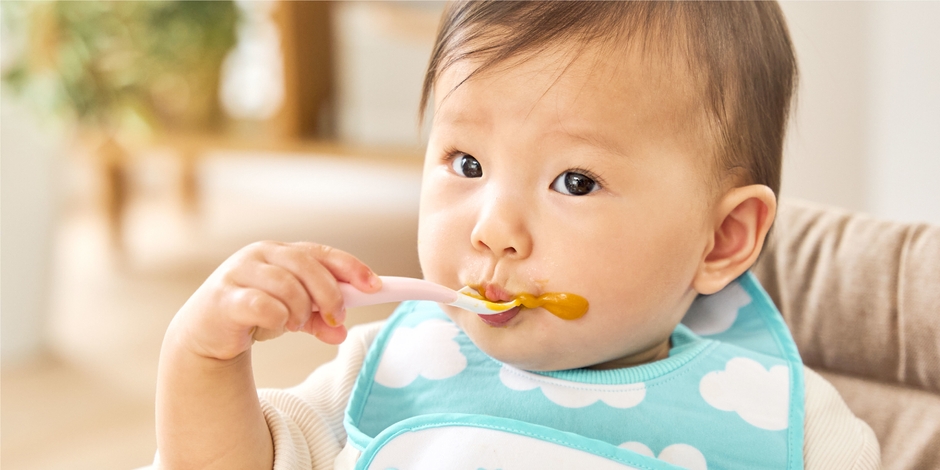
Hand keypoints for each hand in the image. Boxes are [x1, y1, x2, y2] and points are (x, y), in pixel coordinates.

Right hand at [169, 241, 381, 360]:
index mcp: (280, 251)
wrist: (205, 333)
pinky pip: (262, 305)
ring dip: (301, 310)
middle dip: (329, 293)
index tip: (375, 286)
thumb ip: (319, 320)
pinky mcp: (223, 298)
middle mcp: (259, 254)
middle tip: (336, 317)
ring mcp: (239, 273)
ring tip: (296, 324)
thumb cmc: (253, 313)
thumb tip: (340, 332)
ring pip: (286, 285)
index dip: (351, 267)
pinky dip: (277, 319)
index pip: (321, 253)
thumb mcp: (293, 315)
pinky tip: (276, 326)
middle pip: (306, 265)